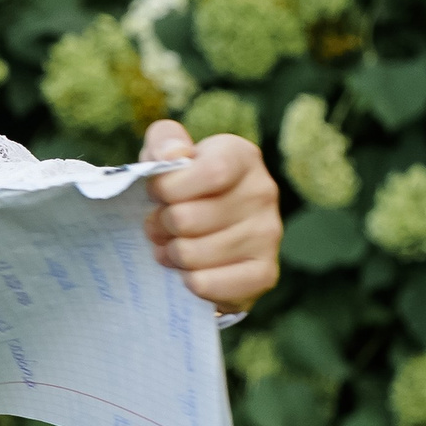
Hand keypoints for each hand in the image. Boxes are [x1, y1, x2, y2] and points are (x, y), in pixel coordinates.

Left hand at [141, 119, 281, 313]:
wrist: (209, 230)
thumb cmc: (183, 187)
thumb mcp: (167, 154)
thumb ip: (164, 141)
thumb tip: (175, 154)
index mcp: (242, 157)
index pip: (210, 172)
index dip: (168, 188)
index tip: (156, 193)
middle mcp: (264, 192)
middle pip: (189, 218)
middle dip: (161, 224)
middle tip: (159, 225)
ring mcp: (269, 235)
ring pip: (192, 253)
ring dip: (171, 253)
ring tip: (172, 245)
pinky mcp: (265, 273)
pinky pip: (208, 284)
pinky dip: (188, 280)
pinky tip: (188, 270)